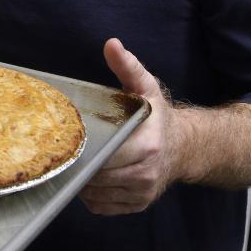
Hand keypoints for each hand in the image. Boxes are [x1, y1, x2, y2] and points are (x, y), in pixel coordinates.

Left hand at [78, 38, 184, 215]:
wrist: (185, 146)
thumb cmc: (158, 117)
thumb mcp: (145, 87)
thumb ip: (128, 66)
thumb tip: (111, 44)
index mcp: (147, 146)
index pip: (105, 154)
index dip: (85, 148)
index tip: (71, 138)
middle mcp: (145, 174)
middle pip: (96, 176)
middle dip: (79, 163)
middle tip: (65, 149)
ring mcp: (141, 193)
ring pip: (96, 193)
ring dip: (82, 179)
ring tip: (78, 160)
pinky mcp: (137, 205)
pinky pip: (102, 206)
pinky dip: (91, 194)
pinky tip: (90, 175)